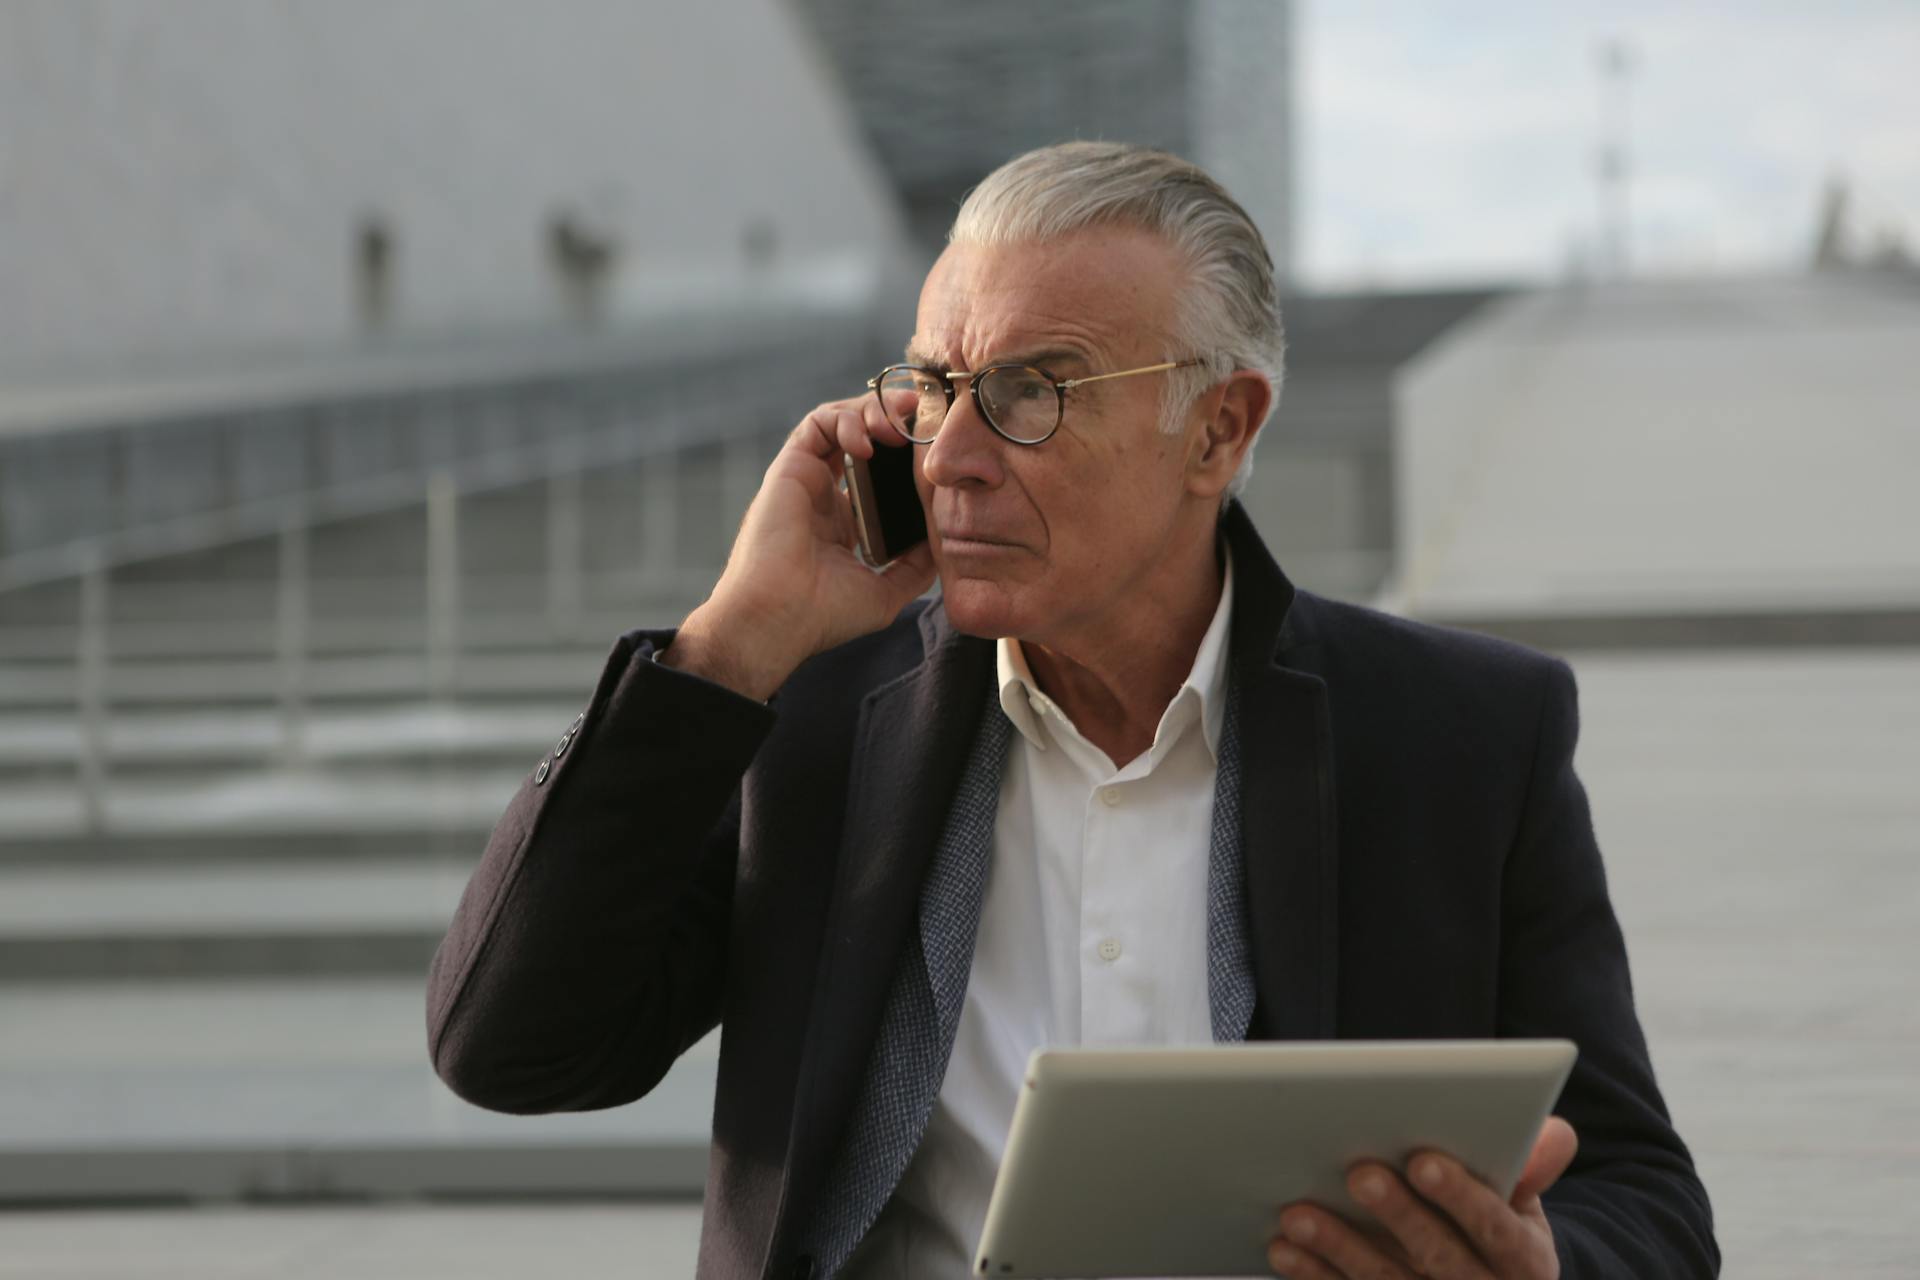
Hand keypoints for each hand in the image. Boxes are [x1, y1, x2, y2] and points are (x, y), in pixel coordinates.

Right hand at [662, 394, 936, 699]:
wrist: (779, 618)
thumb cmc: (822, 615)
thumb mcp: (884, 593)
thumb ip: (913, 568)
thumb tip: (940, 545)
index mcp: (843, 523)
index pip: (877, 472)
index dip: (904, 455)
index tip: (934, 448)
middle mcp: (824, 496)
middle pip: (861, 439)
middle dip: (893, 419)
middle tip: (922, 417)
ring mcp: (806, 480)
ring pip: (840, 423)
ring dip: (872, 413)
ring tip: (898, 426)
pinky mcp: (789, 468)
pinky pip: (817, 424)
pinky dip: (845, 420)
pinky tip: (868, 442)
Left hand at [1267, 1117, 1577, 1279]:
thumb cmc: (1495, 1227)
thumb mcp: (1522, 1203)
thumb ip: (1528, 1167)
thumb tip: (1553, 1131)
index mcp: (1526, 1260)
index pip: (1498, 1230)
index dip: (1462, 1197)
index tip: (1423, 1161)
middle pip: (1440, 1260)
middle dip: (1398, 1217)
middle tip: (1359, 1175)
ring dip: (1340, 1249)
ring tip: (1299, 1212)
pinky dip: (1317, 1276)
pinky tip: (1285, 1249)